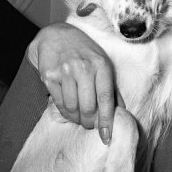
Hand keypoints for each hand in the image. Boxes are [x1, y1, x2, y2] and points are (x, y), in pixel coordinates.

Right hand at [28, 22, 118, 142]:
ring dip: (77, 119)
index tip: (107, 137)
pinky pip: (59, 103)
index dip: (106, 121)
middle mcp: (84, 68)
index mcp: (101, 65)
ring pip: (73, 108)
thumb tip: (121, 110)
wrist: (56, 35)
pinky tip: (70, 112)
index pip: (106, 99)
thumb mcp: (102, 63)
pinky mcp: (50, 76)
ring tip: (80, 118)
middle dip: (90, 122)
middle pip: (89, 107)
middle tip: (91, 125)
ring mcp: (66, 72)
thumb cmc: (84, 52)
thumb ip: (111, 86)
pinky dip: (66, 113)